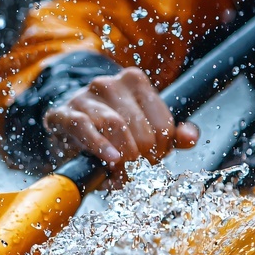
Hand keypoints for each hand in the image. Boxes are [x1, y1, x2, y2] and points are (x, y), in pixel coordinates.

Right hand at [43, 67, 199, 183]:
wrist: (67, 127)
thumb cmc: (109, 130)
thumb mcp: (143, 129)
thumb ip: (171, 134)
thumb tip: (191, 138)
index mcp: (135, 82)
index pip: (162, 123)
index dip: (161, 149)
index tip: (152, 160)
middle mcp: (110, 83)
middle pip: (140, 127)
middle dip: (143, 157)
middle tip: (138, 172)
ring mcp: (85, 97)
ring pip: (115, 125)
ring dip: (124, 156)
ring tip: (123, 173)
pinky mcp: (64, 113)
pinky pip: (85, 128)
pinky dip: (101, 146)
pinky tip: (111, 160)